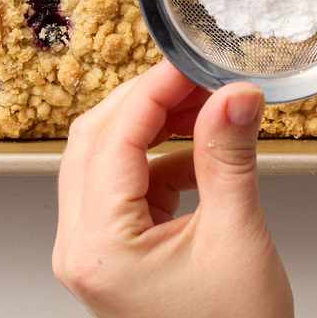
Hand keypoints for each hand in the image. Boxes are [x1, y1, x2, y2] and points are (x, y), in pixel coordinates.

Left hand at [52, 61, 291, 317]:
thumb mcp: (237, 237)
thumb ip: (229, 157)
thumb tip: (233, 95)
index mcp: (96, 246)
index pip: (112, 138)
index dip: (152, 90)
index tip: (191, 62)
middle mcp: (79, 248)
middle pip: (96, 141)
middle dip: (148, 102)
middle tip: (199, 79)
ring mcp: (91, 252)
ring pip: (106, 160)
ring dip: (154, 130)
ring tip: (208, 111)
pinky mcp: (113, 255)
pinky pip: (124, 188)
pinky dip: (160, 163)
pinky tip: (203, 156)